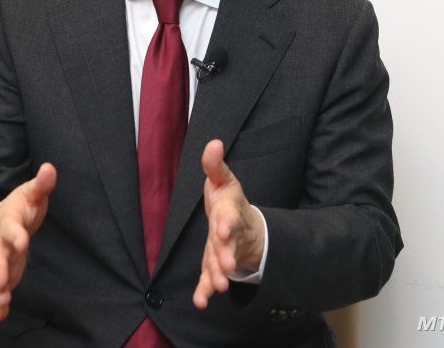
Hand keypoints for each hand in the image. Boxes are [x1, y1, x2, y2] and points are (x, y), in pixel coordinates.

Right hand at [0, 163, 56, 320]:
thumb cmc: (18, 209)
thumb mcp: (29, 194)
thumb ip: (41, 185)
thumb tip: (49, 167)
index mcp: (8, 221)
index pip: (10, 227)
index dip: (15, 234)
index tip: (22, 242)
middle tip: (1, 282)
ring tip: (1, 302)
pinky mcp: (1, 274)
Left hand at [193, 139, 264, 308]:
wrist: (242, 225)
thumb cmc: (229, 201)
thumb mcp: (223, 180)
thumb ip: (215, 165)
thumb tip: (213, 142)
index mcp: (229, 213)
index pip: (229, 219)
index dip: (226, 224)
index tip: (222, 230)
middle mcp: (228, 235)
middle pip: (228, 246)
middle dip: (227, 256)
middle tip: (226, 268)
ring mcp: (223, 252)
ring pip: (220, 265)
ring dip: (218, 276)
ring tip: (218, 289)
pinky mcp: (214, 264)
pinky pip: (210, 278)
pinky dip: (205, 291)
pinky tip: (200, 302)